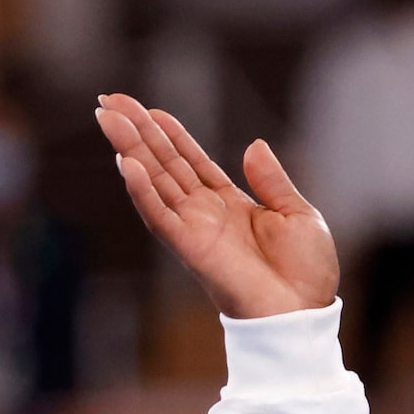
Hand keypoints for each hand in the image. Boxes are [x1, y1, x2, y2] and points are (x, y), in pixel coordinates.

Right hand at [93, 93, 337, 318]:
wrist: (303, 314)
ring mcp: (195, 230)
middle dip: (136, 131)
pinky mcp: (191, 249)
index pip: (191, 161)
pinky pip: (160, 217)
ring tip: (107, 117)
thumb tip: (254, 145)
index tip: (147, 108)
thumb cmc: (306, 274)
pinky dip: (143, 191)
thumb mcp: (299, 215)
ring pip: (154, 182)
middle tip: (107, 100)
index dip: (170, 134)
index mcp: (232, 204)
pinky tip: (128, 164)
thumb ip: (273, 181)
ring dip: (129, 149)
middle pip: (164, 164)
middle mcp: (207, 214)